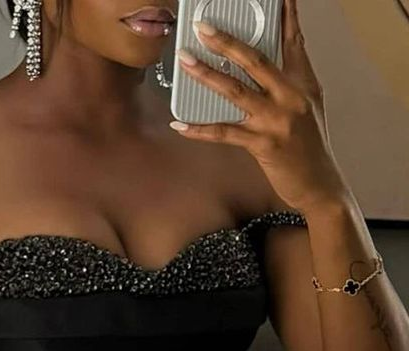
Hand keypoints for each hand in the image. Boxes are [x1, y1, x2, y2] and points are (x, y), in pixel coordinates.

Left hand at [169, 0, 349, 212]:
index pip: (292, 41)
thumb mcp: (308, 106)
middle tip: (202, 27)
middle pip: (255, 60)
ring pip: (236, 91)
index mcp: (302, 84)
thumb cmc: (310, 146)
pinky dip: (200, 130)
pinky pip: (225, 133)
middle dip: (226, 41)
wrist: (319, 184)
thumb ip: (289, 82)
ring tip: (185, 61)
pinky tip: (180, 125)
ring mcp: (276, 121)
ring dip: (207, 74)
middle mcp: (290, 97)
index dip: (283, 15)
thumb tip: (265, 64)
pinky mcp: (263, 145)